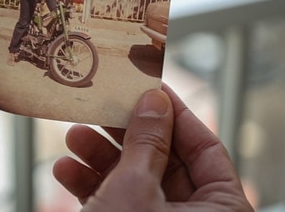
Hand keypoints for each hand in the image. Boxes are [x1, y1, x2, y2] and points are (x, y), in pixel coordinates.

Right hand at [53, 84, 252, 210]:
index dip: (174, 112)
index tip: (147, 84)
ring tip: (72, 136)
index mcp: (220, 211)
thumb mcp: (135, 188)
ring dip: (100, 158)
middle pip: (164, 160)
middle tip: (101, 106)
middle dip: (125, 134)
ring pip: (136, 180)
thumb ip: (146, 142)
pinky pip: (118, 202)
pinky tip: (64, 169)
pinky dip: (92, 185)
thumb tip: (154, 100)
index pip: (204, 147)